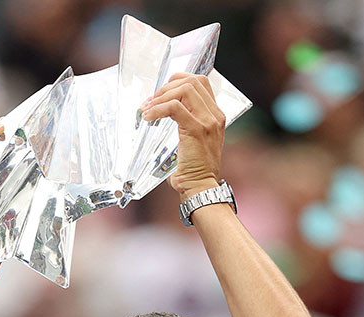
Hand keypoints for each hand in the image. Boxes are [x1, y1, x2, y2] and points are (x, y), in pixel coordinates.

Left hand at [141, 73, 224, 199]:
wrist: (200, 187)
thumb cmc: (193, 169)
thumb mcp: (195, 140)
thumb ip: (187, 122)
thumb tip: (163, 108)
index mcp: (216, 115)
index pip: (201, 82)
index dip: (178, 81)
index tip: (161, 93)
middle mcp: (215, 115)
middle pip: (192, 81)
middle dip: (167, 87)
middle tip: (151, 101)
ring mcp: (207, 122)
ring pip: (184, 90)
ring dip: (162, 96)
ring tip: (148, 109)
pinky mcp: (196, 130)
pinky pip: (174, 108)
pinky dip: (158, 109)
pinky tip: (148, 117)